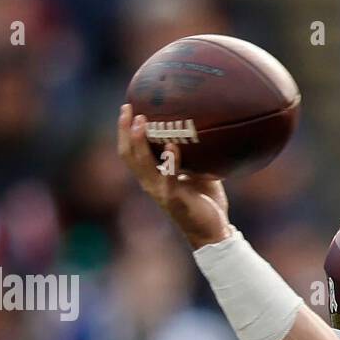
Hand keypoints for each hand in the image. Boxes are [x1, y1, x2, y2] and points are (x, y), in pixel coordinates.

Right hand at [117, 103, 229, 249]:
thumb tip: (202, 129)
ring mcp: (161, 192)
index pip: (131, 152)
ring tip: (142, 120)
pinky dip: (170, 161)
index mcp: (153, 177)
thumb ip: (193, 155)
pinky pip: (169, 177)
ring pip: (141, 164)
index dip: (125, 131)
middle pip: (128, 155)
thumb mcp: (198, 173)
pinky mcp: (174, 199)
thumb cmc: (207, 202)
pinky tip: (172, 146)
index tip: (128, 108)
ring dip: (139, 141)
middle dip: (125, 131)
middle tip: (128, 108)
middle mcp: (151, 183)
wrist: (215, 232)